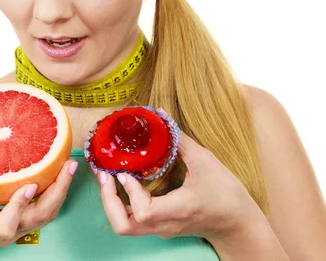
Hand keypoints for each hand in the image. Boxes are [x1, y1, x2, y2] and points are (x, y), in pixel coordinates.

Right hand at [0, 130, 77, 259]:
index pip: (8, 223)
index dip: (20, 205)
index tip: (30, 184)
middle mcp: (4, 230)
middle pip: (41, 217)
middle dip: (59, 191)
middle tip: (68, 164)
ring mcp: (14, 230)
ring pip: (45, 216)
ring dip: (60, 192)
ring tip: (67, 166)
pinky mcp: (17, 227)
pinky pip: (41, 213)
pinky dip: (52, 195)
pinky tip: (55, 175)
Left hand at [93, 130, 261, 240]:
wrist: (238, 225)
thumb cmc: (227, 194)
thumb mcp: (206, 162)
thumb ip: (179, 139)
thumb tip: (160, 114)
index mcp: (179, 209)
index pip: (143, 212)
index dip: (129, 193)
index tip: (124, 172)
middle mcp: (165, 224)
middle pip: (123, 226)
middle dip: (107, 200)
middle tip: (104, 174)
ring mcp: (160, 229)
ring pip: (124, 225)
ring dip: (110, 202)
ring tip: (107, 176)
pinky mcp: (159, 227)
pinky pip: (131, 219)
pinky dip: (120, 203)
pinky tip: (121, 181)